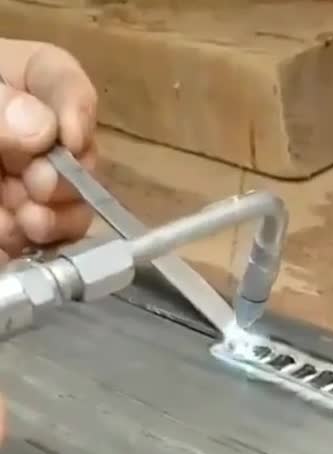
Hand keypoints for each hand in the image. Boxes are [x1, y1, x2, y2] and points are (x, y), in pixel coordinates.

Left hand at [0, 40, 97, 261]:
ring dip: (58, 219)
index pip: (61, 80)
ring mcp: (22, 186)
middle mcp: (24, 137)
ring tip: (25, 223)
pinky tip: (9, 240)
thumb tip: (41, 129)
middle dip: (68, 176)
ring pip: (73, 205)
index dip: (76, 107)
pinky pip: (48, 243)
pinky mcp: (17, 230)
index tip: (71, 136)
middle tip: (40, 187)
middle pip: (78, 152)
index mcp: (5, 84)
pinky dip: (36, 246)